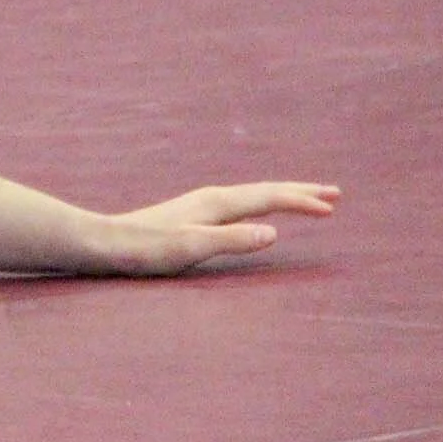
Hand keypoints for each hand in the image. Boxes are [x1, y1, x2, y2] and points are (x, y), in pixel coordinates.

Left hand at [101, 181, 338, 274]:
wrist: (106, 243)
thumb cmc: (146, 250)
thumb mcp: (190, 249)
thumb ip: (231, 240)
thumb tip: (273, 233)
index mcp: (216, 204)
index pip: (269, 198)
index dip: (301, 203)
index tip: (332, 208)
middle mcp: (211, 198)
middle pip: (265, 191)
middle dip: (300, 193)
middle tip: (335, 194)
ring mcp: (201, 205)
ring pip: (253, 196)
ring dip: (282, 196)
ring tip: (305, 199)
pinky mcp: (193, 215)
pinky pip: (240, 205)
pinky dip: (261, 204)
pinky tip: (257, 213)